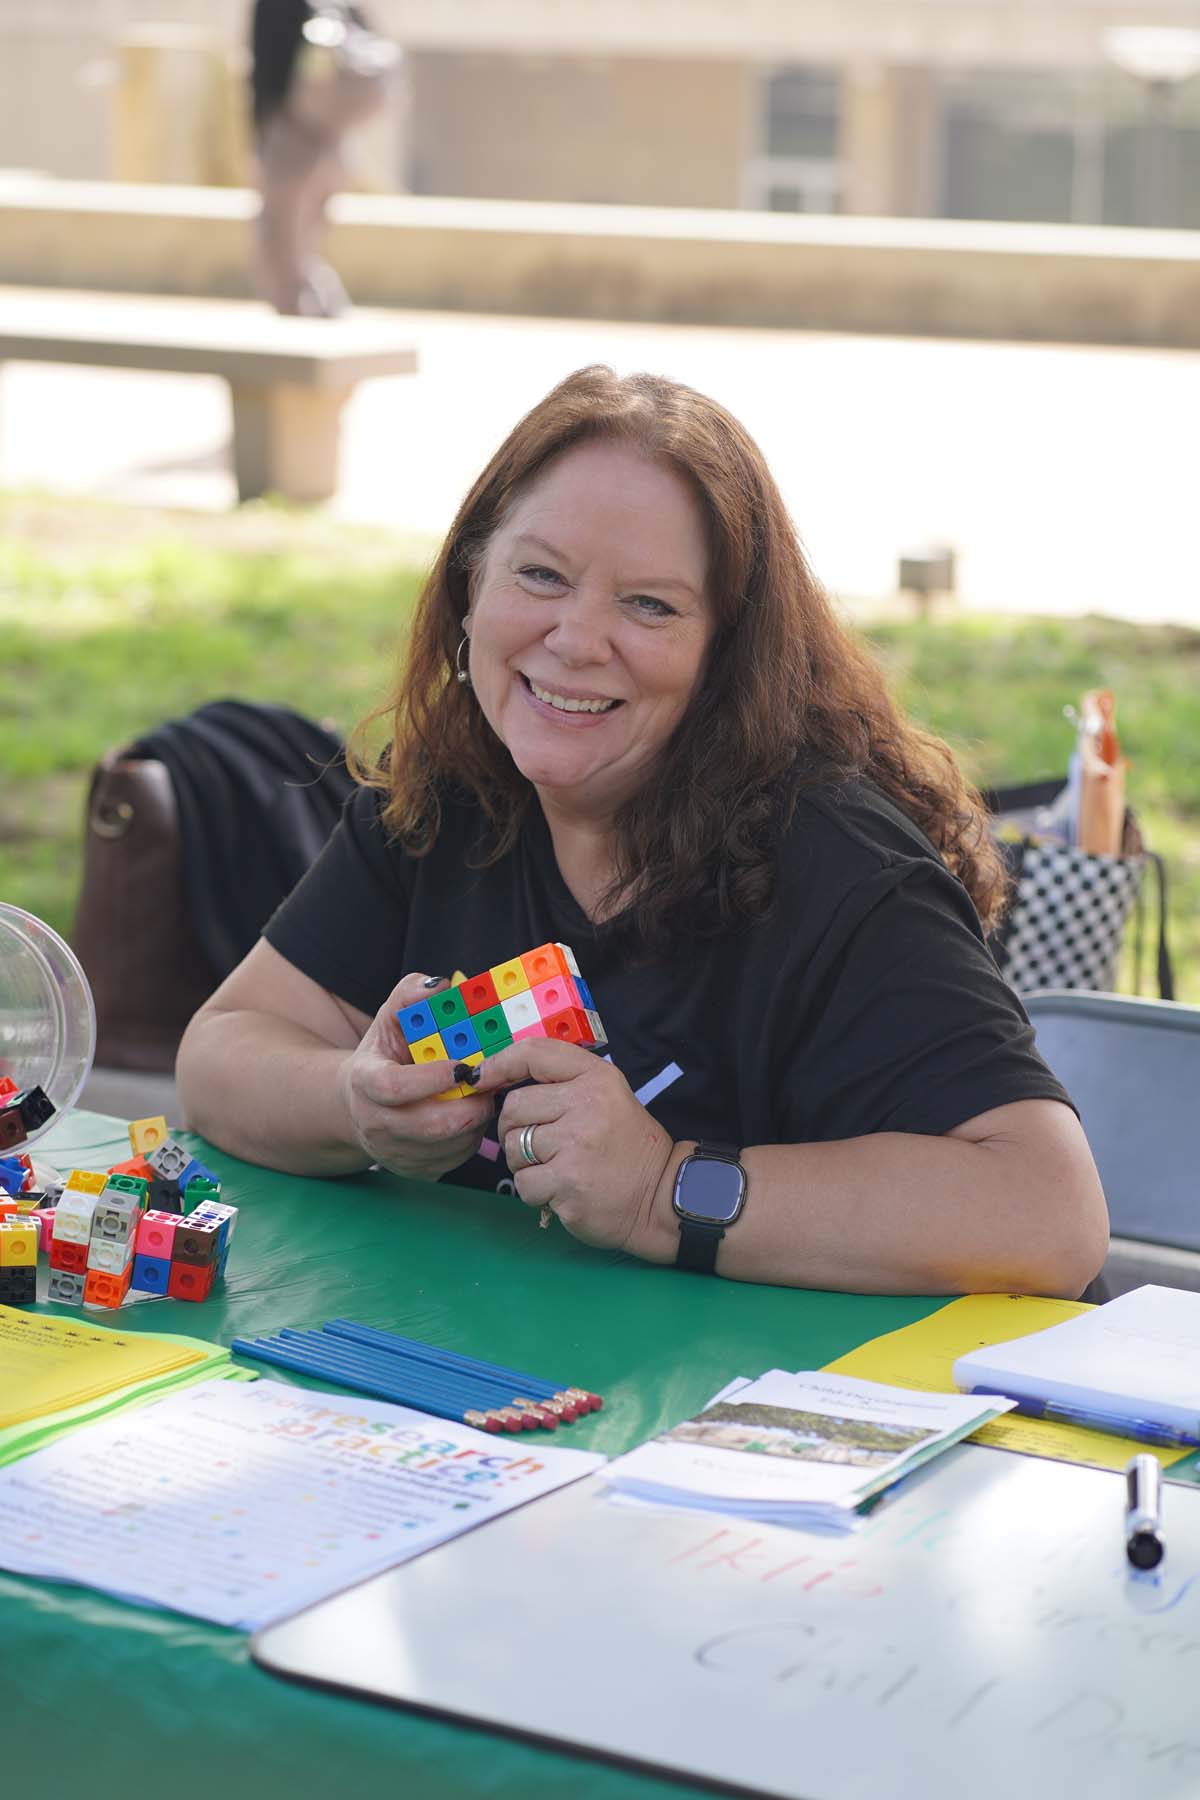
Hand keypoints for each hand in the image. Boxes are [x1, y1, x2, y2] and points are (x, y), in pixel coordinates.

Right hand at [338, 974, 492, 1180]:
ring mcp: (395, 1153)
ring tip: (481, 1095)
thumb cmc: (385, 1055)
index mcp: (365, 1082)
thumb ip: (411, 995)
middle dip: (470, 1105)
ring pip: (450, 1145)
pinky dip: (473, 1137)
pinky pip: (455, 1159)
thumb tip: (440, 985)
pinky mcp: (416, 1171)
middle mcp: (375, 1124)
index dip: (431, 1079)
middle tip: (488, 1083)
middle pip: (430, 1126)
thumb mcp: (391, 1018)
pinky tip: (470, 1114)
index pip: (394, 1088)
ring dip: (476, 1120)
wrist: (361, 1104)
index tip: (463, 1065)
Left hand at [474, 1039, 675, 1255]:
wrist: (661, 1196)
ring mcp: (577, 1145)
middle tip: (535, 1145)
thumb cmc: (627, 1147)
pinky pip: (524, 1183)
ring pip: (514, 1147)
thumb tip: (498, 1078)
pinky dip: (534, 1191)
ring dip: (523, 1164)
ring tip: (553, 1168)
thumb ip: (564, 1084)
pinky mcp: (568, 1183)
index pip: (535, 1054)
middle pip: (514, 1107)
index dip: (499, 1063)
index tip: (481, 1078)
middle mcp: (587, 1104)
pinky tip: (559, 1190)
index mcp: (597, 1078)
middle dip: (514, 1129)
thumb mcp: (608, 1097)